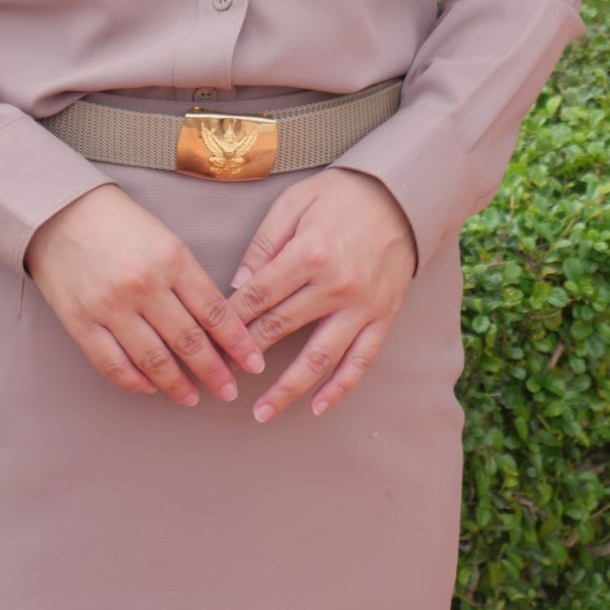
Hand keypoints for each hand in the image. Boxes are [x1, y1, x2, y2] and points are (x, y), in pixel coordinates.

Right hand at [26, 184, 265, 407]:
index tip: (253, 362)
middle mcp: (143, 284)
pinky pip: (112, 364)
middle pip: (189, 341)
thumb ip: (188, 279)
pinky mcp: (81, 321)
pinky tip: (150, 387)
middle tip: (229, 391)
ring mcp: (110, 305)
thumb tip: (215, 324)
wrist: (61, 211)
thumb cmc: (119, 223)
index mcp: (171, 258)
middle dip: (214, 372)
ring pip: (153, 359)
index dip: (237, 343)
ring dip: (178, 385)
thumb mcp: (165, 239)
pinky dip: (134, 382)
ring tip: (192, 397)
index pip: (214, 311)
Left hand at [227, 169, 415, 423]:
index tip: (209, 339)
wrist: (400, 197)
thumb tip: (238, 283)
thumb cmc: (341, 196)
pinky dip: (339, 388)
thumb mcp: (295, 203)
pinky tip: (317, 406)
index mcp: (310, 254)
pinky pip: (361, 361)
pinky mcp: (383, 318)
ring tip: (263, 413)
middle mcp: (336, 286)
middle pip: (281, 328)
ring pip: (320, 358)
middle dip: (246, 354)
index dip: (231, 320)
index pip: (259, 297)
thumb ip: (264, 242)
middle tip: (221, 376)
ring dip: (289, 389)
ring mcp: (362, 306)